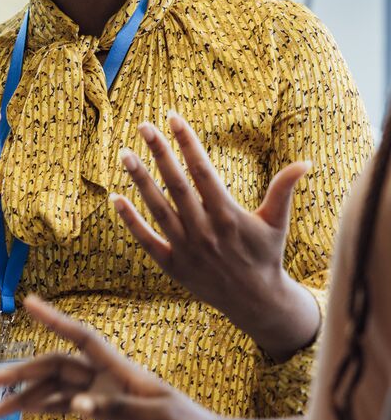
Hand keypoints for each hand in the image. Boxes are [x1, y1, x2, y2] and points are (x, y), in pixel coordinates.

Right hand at [0, 295, 233, 419]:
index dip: (54, 319)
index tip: (27, 302)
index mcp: (120, 370)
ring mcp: (104, 395)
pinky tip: (24, 413)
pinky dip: (43, 409)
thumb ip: (116, 408)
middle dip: (20, 372)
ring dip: (25, 396)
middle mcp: (107, 377)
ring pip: (55, 389)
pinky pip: (66, 407)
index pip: (81, 336)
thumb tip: (76, 406)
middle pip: (55, 367)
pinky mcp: (107, 415)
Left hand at [113, 111, 318, 360]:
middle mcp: (205, 230)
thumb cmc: (266, 254)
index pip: (203, 170)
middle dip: (160, 153)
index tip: (173, 117)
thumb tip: (305, 162)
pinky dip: (130, 220)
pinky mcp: (172, 265)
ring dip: (140, 181)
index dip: (187, 142)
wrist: (256, 302)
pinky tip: (114, 198)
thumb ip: (284, 190)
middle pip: (177, 185)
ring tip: (124, 154)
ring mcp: (187, 248)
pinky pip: (146, 239)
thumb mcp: (276, 222)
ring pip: (158, 208)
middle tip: (144, 125)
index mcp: (229, 215)